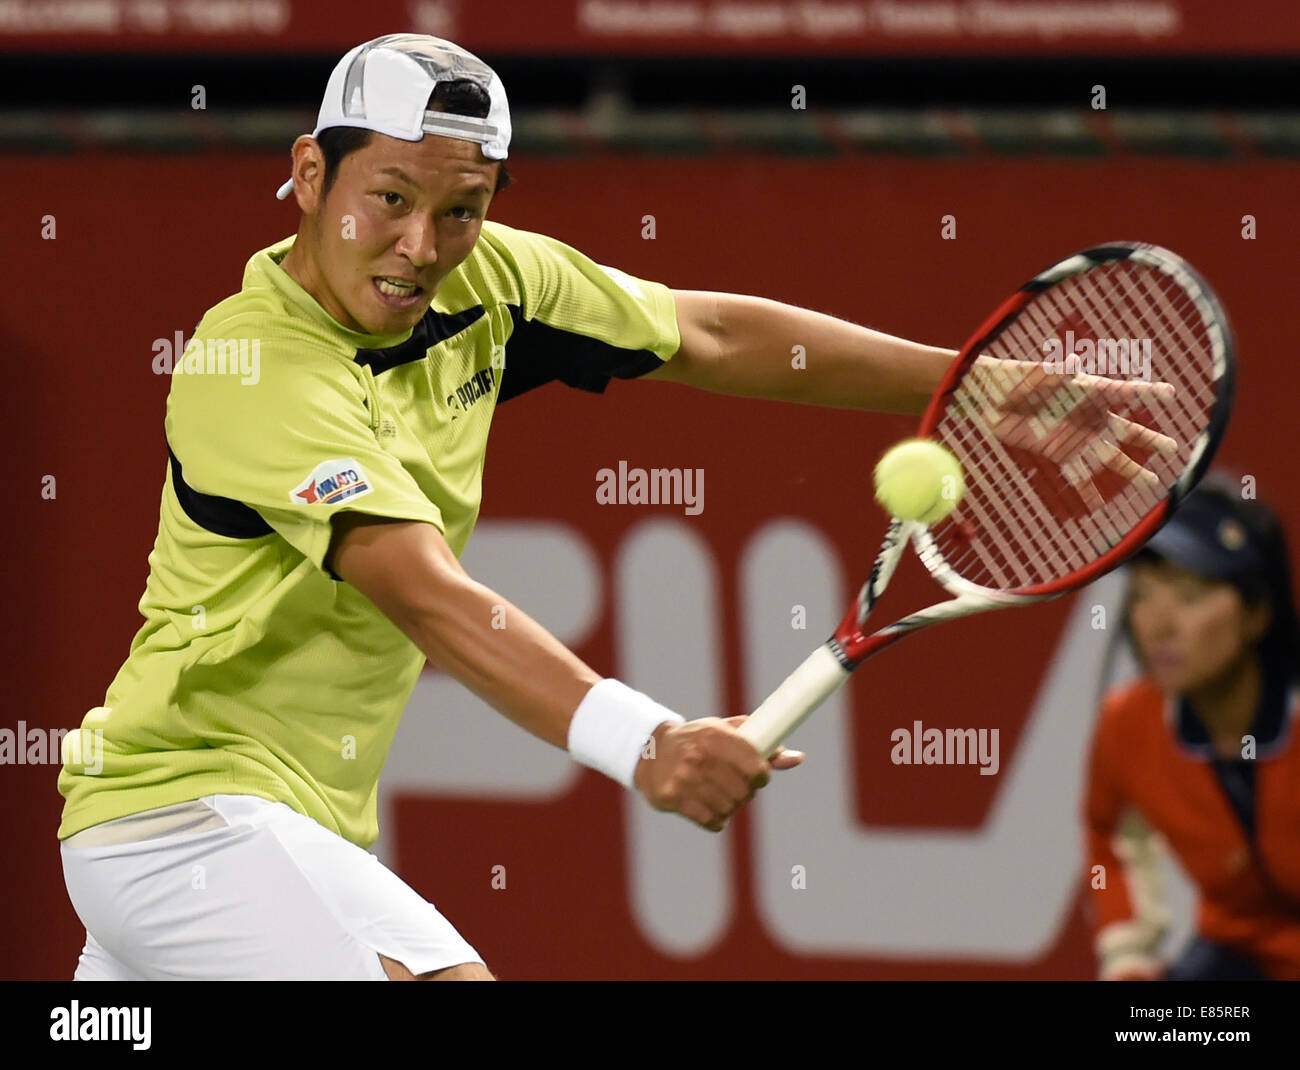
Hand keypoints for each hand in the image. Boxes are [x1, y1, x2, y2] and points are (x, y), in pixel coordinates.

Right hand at [634, 715, 803, 831]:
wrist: (650, 752)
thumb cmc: (697, 741)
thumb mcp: (725, 734)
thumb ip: (761, 746)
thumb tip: (798, 758)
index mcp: (714, 735)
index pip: (755, 766)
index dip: (761, 775)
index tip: (757, 776)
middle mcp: (699, 756)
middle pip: (743, 791)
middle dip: (744, 793)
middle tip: (735, 786)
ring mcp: (684, 778)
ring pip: (728, 808)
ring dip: (729, 807)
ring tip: (719, 795)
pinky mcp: (672, 798)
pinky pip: (710, 821)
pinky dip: (716, 819)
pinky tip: (709, 808)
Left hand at [957, 355, 1178, 512]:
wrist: (990, 397)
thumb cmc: (1016, 379)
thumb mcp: (1037, 375)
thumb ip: (1056, 372)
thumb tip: (1074, 362)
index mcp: (1087, 392)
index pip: (1124, 392)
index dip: (1147, 392)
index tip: (1171, 394)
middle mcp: (1087, 416)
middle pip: (1125, 431)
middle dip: (1149, 441)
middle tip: (1173, 448)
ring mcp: (1074, 436)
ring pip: (1107, 456)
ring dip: (1129, 471)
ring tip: (1153, 483)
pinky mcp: (1056, 451)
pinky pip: (1076, 473)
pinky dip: (1086, 488)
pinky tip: (1097, 504)